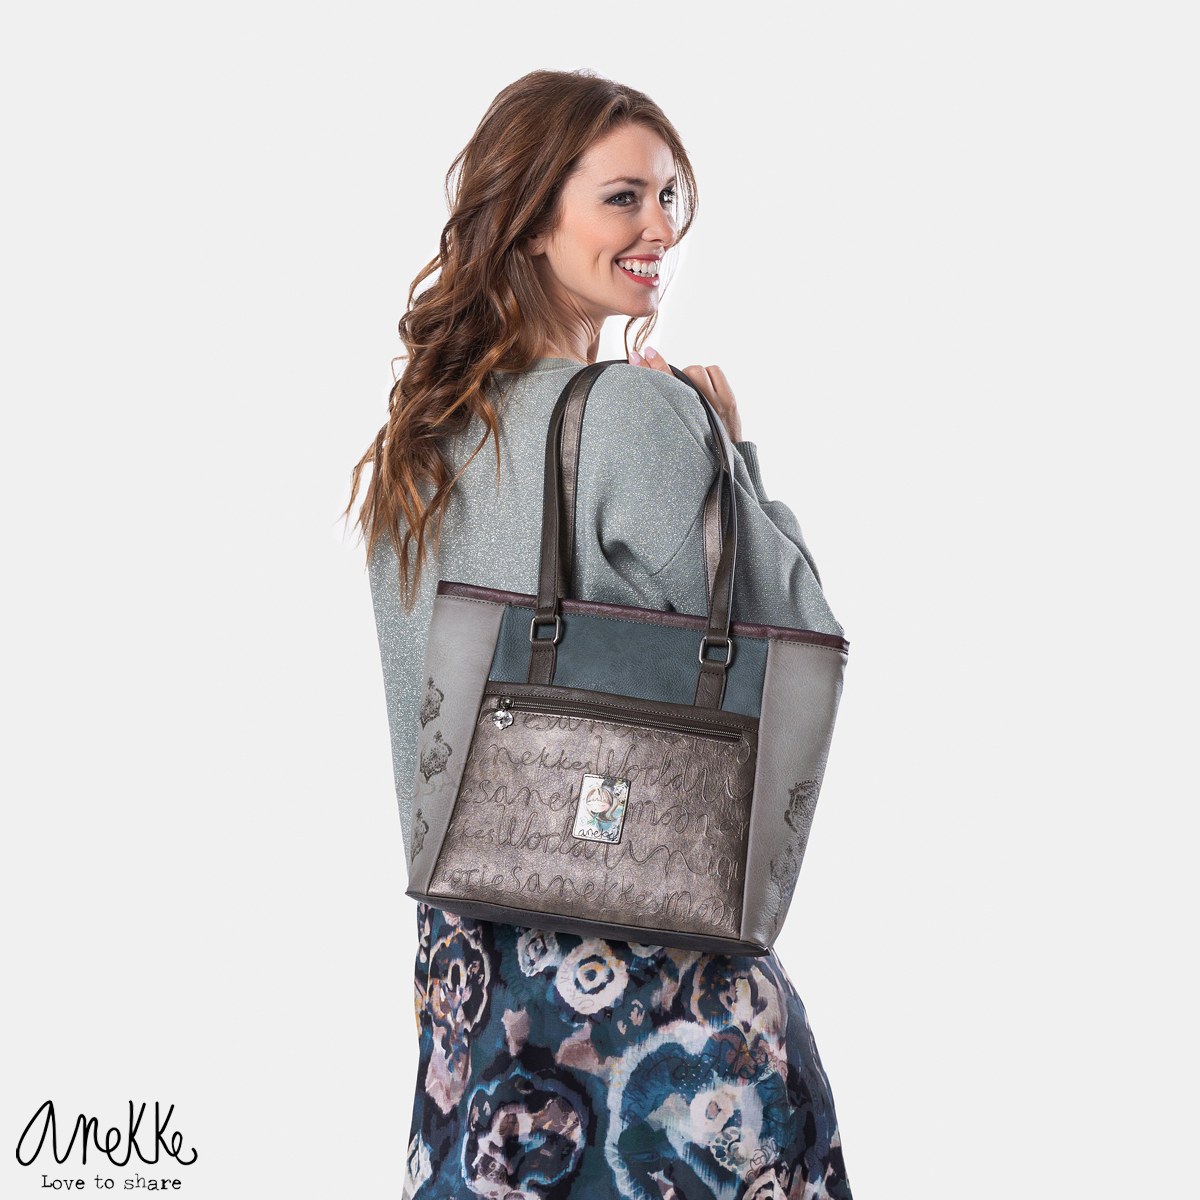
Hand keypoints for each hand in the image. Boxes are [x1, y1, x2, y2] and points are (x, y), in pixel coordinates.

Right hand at [629, 345, 743, 441]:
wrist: (721, 463)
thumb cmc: (694, 448)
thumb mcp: (672, 433)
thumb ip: (663, 412)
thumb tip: (649, 385)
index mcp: (679, 422)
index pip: (661, 385)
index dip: (646, 368)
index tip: (635, 356)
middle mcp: (699, 411)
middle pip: (678, 375)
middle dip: (666, 370)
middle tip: (654, 360)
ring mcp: (716, 404)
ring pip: (696, 370)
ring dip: (690, 374)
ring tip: (689, 387)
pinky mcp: (728, 400)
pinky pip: (714, 371)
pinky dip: (708, 374)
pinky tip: (705, 385)